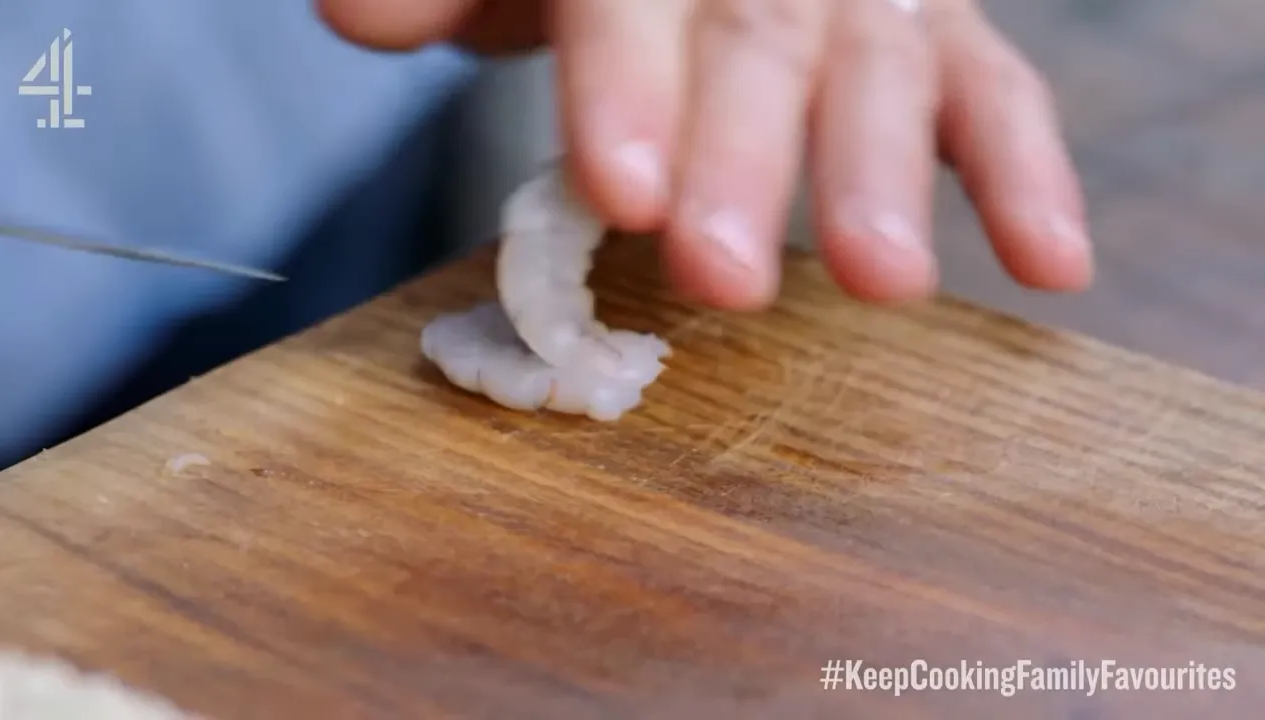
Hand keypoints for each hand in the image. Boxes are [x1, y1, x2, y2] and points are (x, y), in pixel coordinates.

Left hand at [319, 0, 1092, 309]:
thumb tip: (358, 12)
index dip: (628, 84)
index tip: (621, 192)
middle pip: (757, 31)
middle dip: (743, 154)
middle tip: (724, 275)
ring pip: (884, 57)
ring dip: (882, 173)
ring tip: (885, 285)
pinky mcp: (933, 29)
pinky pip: (994, 85)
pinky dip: (1021, 172)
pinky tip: (1053, 266)